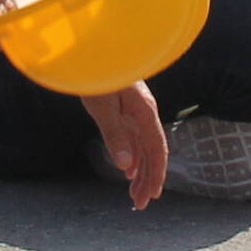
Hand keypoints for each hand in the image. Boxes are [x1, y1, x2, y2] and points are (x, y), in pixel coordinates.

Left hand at [81, 84, 167, 208]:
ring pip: (143, 147)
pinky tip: (128, 169)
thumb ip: (114, 135)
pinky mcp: (125, 109)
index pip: (157, 151)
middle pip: (152, 153)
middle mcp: (144, 115)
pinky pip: (134, 139)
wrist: (94, 46)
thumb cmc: (98, 73)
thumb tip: (125, 167)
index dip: (156, 175)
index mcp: (144, 114)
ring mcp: (135, 112)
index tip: (152, 197)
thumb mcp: (103, 106)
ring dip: (140, 171)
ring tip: (134, 193)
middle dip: (148, 180)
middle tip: (140, 204)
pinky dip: (133, 156)